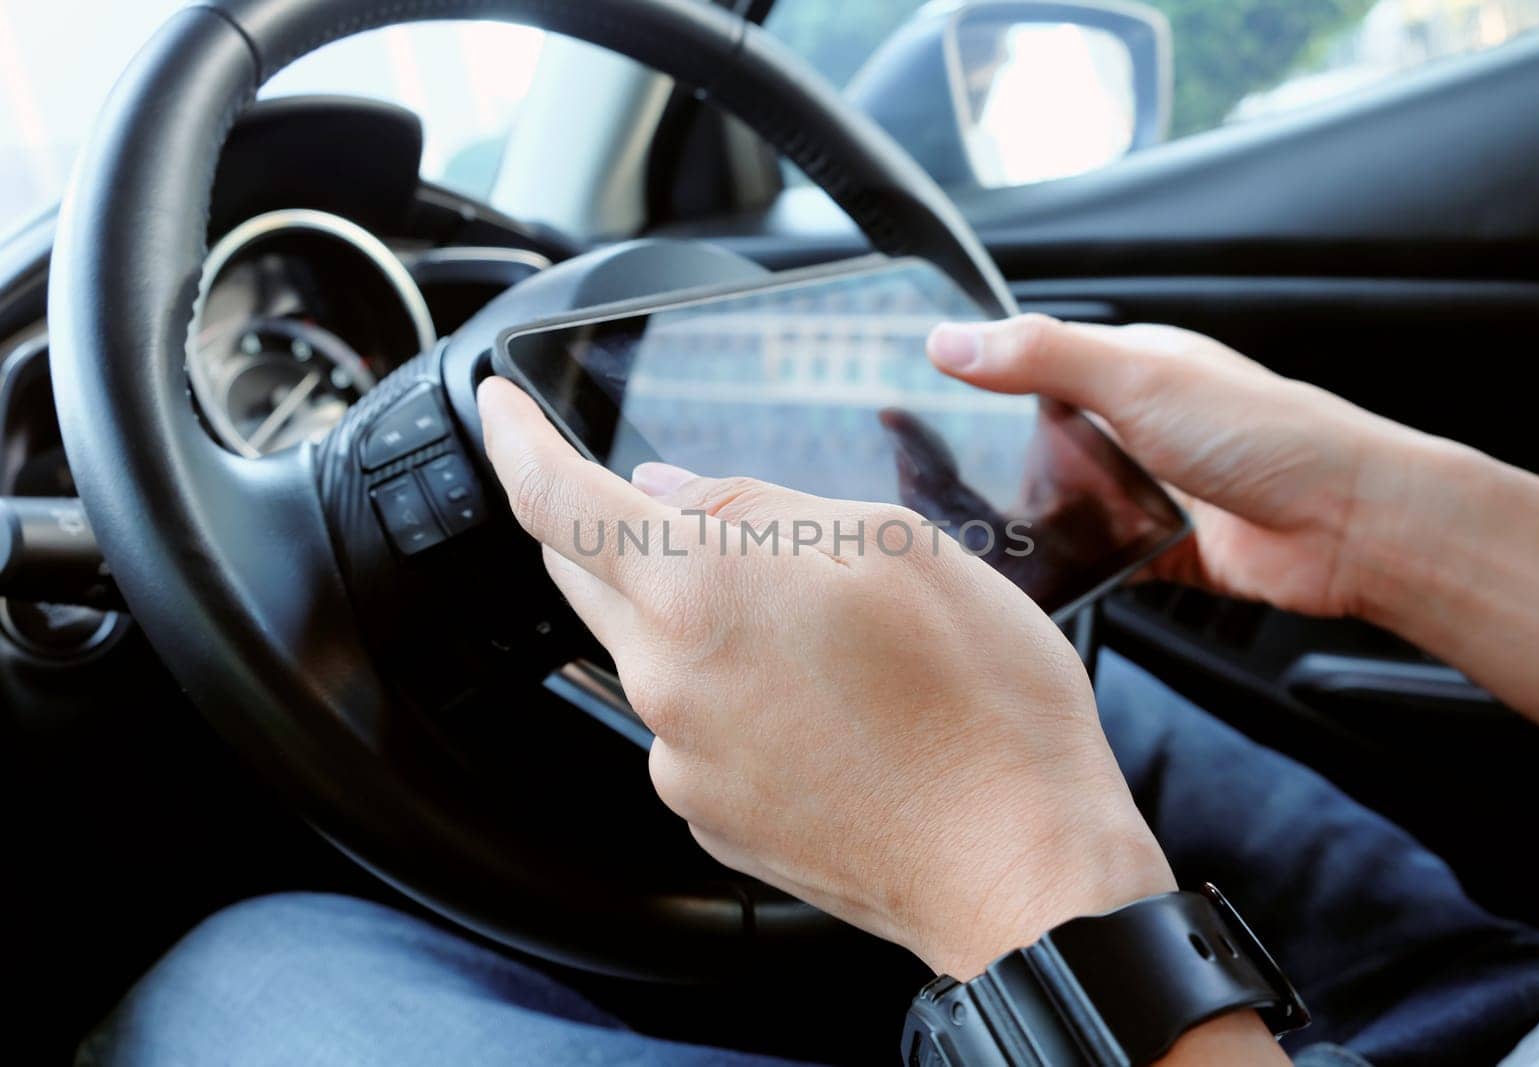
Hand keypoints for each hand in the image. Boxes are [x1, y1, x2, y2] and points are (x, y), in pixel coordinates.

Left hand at [477, 376, 1174, 979]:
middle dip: (610, 524)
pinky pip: (688, 724)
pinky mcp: (711, 817)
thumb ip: (761, 506)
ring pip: (648, 650)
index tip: (497, 408)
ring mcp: (682, 760)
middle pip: (587, 576)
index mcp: (701, 591)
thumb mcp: (894, 543)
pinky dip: (724, 687)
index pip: (555, 500)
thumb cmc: (980, 704)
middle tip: (683, 504)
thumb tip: (671, 491)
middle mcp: (667, 680)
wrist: (1018, 869)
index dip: (515, 441)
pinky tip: (817, 695)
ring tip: (811, 621)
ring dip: (690, 611)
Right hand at [928, 316, 1409, 617]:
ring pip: (1070, 501)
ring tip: (976, 532)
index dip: (983, 375)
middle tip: (934, 478)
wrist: (1348, 527)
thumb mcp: (1137, 379)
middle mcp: (1144, 423)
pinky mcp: (1166, 549)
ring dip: (1038, 515)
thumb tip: (950, 339)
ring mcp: (1155, 487)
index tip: (919, 398)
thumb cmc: (1267, 437)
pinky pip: (1101, 556)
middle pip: (1047, 438)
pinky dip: (1075, 564)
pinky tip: (1043, 573)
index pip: (1040, 360)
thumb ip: (1041, 358)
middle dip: (999, 456)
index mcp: (1138, 365)